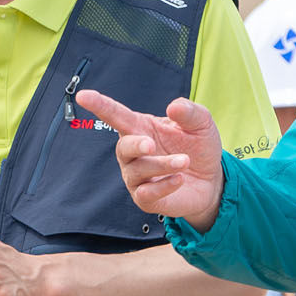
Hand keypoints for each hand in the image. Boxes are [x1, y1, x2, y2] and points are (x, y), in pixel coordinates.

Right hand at [76, 90, 225, 232]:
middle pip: (122, 147)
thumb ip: (189, 112)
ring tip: (184, 161)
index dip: (99, 105)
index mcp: (141, 128)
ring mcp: (137, 177)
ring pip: (138, 171)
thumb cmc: (198, 146)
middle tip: (151, 145)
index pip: (115, 115)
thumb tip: (173, 106)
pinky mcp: (145, 199)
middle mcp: (133, 153)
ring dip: (162, 165)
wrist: (211, 180)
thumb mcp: (200, 123)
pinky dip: (163, 185)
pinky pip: (146, 193)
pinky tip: (179, 179)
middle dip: (135, 145)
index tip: (83, 96)